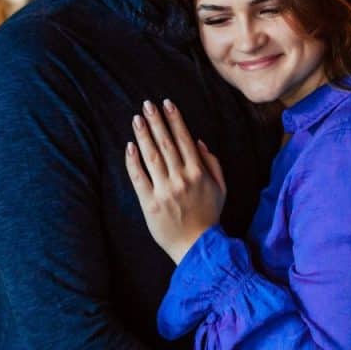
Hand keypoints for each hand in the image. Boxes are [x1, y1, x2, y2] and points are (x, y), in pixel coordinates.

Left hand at [125, 99, 226, 263]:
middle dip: (156, 121)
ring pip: (151, 156)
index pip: (184, 139)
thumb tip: (198, 141)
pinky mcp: (150, 203)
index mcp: (198, 172)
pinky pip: (139, 178)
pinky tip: (129, 147)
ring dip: (143, 135)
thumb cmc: (209, 216)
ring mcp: (164, 190)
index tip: (167, 104)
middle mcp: (181, 178)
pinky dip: (133, 161)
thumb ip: (212, 163)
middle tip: (147, 104)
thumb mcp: (221, 188)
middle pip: (165, 143)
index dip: (174, 120)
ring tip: (137, 119)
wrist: (197, 246)